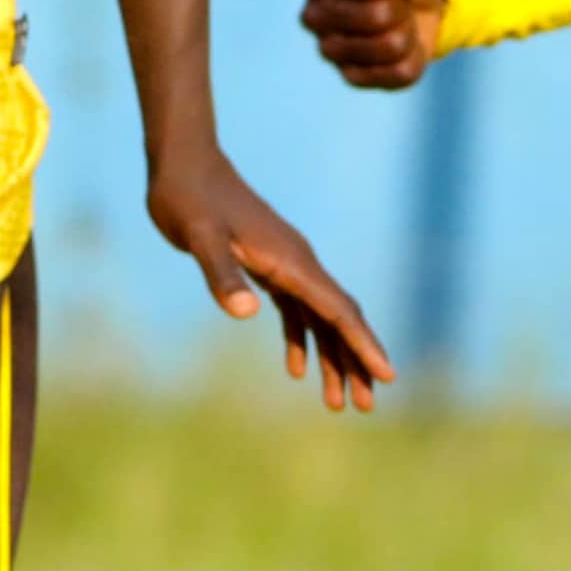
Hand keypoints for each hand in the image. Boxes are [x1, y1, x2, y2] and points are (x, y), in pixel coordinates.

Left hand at [146, 146, 393, 412]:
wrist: (183, 163)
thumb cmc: (188, 198)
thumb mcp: (198, 236)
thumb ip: (221, 272)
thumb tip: (245, 311)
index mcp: (292, 262)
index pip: (338, 310)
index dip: (363, 345)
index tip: (387, 377)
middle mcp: (298, 263)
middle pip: (339, 319)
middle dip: (356, 362)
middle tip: (366, 407)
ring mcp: (285, 264)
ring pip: (321, 318)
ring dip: (332, 357)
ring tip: (338, 402)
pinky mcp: (267, 265)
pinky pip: (297, 310)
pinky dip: (302, 339)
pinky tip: (296, 369)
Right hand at [299, 0, 447, 89]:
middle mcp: (313, 16)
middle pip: (380, 16)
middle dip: (404, 6)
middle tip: (398, 1)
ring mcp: (329, 51)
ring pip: (392, 46)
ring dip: (410, 31)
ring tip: (399, 21)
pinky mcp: (352, 78)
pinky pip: (400, 73)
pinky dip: (414, 56)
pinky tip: (401, 44)